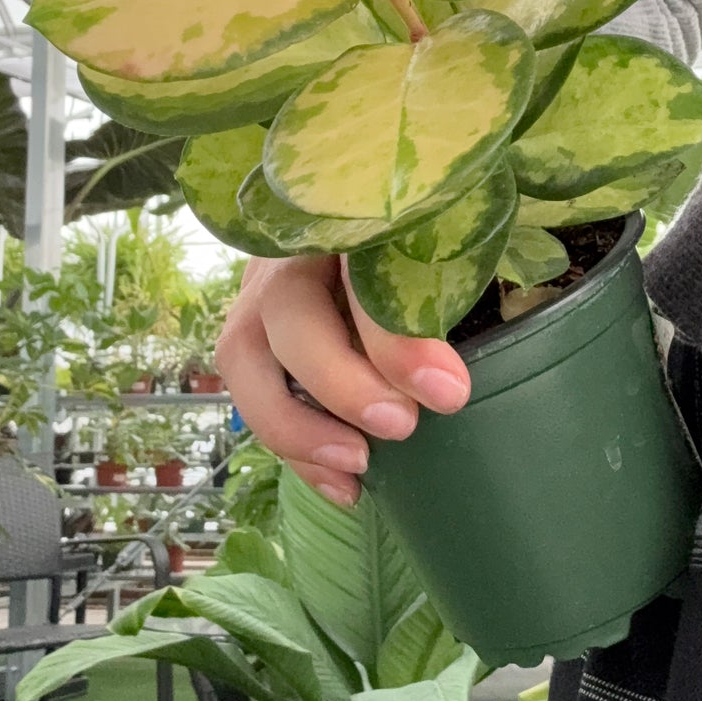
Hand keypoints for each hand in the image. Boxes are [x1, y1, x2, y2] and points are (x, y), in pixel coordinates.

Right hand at [215, 255, 470, 507]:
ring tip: (359, 465)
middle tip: (402, 426)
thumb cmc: (419, 241)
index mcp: (347, 212)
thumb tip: (455, 375)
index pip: (357, 265)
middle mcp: (291, 248)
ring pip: (246, 357)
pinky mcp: (253, 341)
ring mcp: (259, 293)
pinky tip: (344, 488)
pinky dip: (296, 450)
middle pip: (290, 311)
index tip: (446, 389)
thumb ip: (450, 280)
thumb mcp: (443, 245)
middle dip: (341, 382)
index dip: (393, 334)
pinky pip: (255, 397)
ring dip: (298, 425)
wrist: (371, 230)